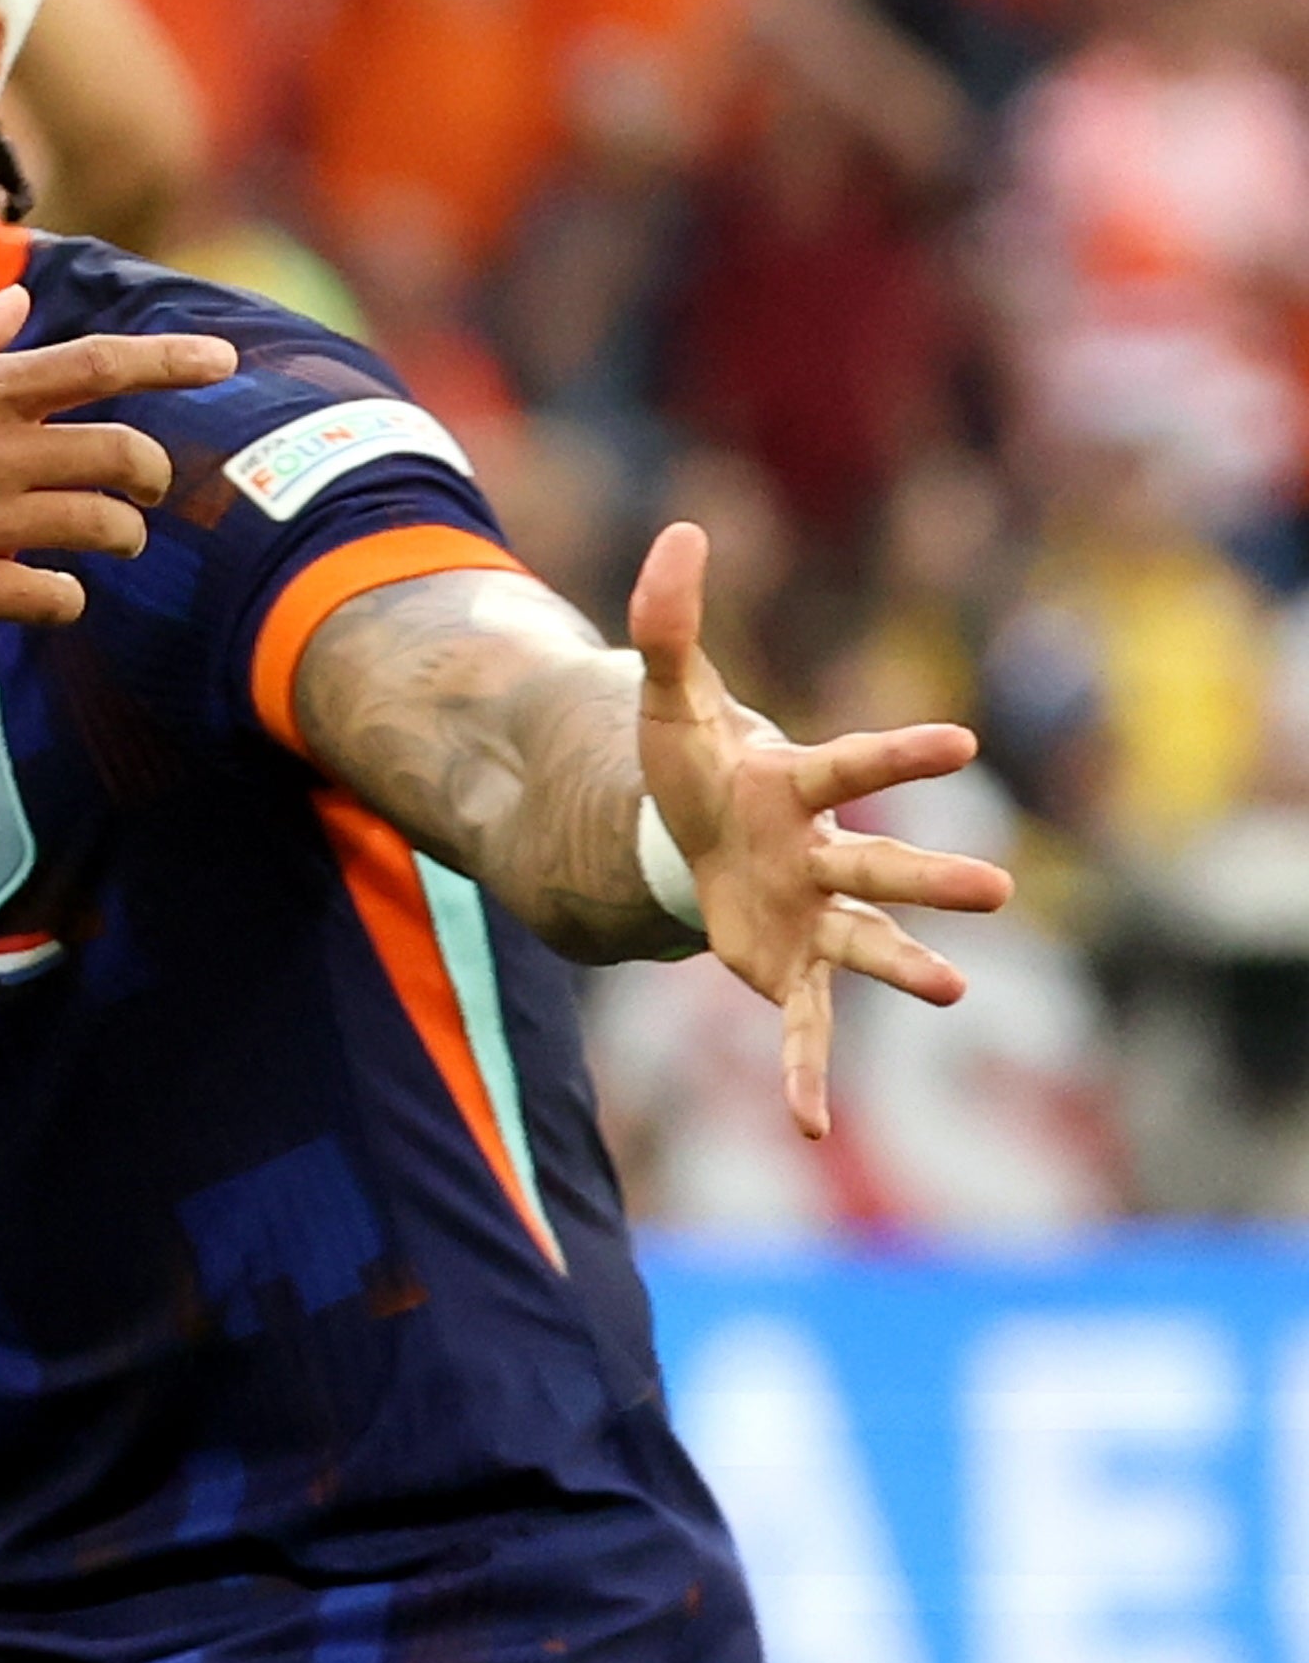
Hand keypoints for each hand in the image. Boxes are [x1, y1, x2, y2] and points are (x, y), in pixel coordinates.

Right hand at [0, 287, 237, 624]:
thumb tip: (19, 306)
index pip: (99, 363)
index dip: (172, 360)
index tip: (223, 360)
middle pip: (122, 455)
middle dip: (149, 474)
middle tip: (140, 488)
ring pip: (103, 530)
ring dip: (119, 536)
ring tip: (108, 541)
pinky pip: (53, 598)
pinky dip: (65, 596)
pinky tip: (46, 593)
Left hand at [630, 522, 1014, 1137]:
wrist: (683, 836)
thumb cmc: (693, 766)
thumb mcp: (664, 697)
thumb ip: (667, 620)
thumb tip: (679, 532)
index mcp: (797, 787)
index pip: (854, 766)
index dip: (902, 754)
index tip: (962, 744)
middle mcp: (822, 855)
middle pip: (880, 865)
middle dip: (934, 877)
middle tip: (998, 889)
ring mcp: (811, 918)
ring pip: (866, 945)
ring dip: (905, 965)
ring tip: (952, 989)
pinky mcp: (782, 971)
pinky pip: (801, 1030)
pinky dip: (805, 1078)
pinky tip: (809, 1130)